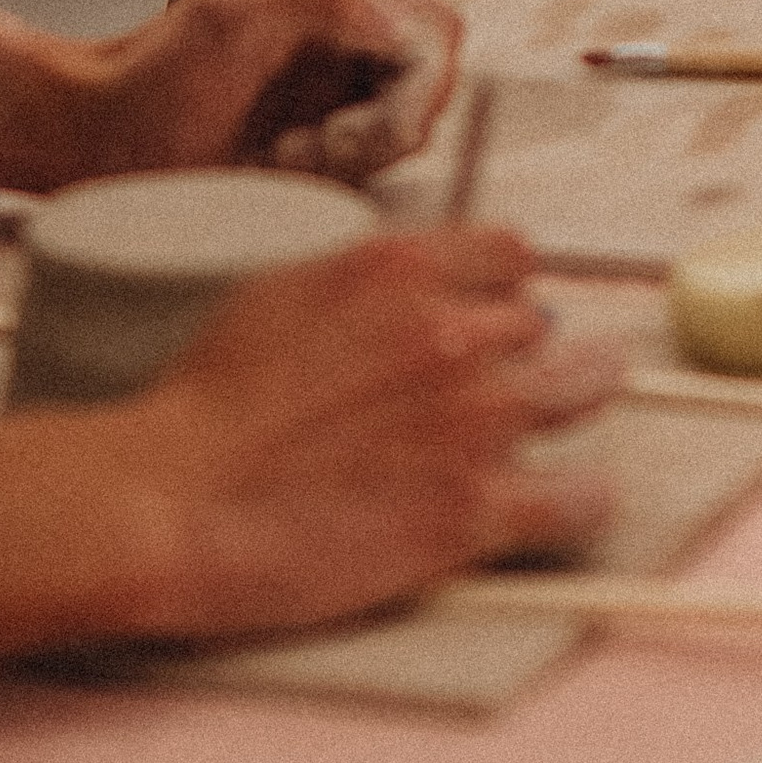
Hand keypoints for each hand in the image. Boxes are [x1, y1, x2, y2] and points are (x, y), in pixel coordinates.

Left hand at [59, 0, 458, 186]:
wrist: (98, 135)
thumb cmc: (147, 88)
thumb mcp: (230, 16)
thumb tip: (401, 21)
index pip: (434, 37)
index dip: (408, 100)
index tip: (341, 139)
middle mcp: (347, 12)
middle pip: (432, 80)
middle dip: (385, 130)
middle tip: (313, 151)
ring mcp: (342, 60)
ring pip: (411, 117)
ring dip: (360, 151)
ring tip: (289, 156)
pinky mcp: (332, 105)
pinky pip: (379, 142)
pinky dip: (343, 165)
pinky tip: (289, 162)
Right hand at [123, 226, 615, 635]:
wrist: (175, 500)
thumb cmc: (205, 407)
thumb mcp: (281, 293)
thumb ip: (364, 283)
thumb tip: (411, 289)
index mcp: (401, 268)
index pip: (510, 253)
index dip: (506, 286)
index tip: (501, 309)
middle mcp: (452, 331)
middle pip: (543, 326)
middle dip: (527, 352)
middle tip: (515, 379)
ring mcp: (474, 419)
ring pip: (581, 391)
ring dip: (574, 403)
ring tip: (569, 418)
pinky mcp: (476, 509)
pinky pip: (580, 497)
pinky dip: (586, 499)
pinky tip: (577, 500)